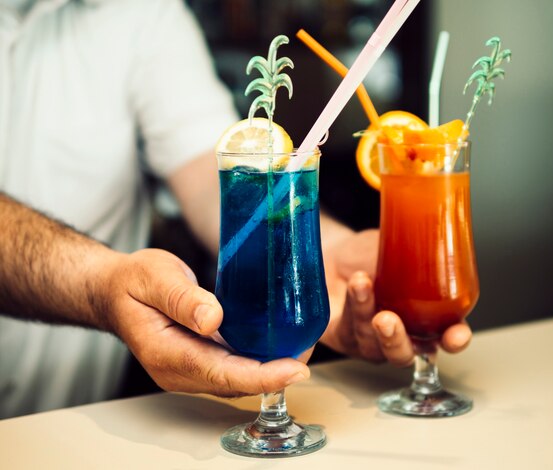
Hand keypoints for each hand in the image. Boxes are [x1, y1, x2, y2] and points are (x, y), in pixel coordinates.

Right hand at [94, 249, 308, 396]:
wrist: (115, 291)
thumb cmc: (132, 282)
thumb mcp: (153, 277)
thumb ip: (181, 298)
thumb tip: (213, 318)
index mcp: (165, 353)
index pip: (220, 373)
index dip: (261, 375)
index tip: (294, 369)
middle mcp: (179, 369)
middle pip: (234, 382)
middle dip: (275, 375)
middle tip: (309, 355)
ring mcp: (189, 368)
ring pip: (237, 378)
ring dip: (271, 370)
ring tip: (303, 350)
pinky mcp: (199, 359)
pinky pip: (233, 367)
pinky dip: (259, 361)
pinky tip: (280, 346)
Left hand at [321, 230, 471, 365]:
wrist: (332, 254)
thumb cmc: (370, 256)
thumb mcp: (398, 247)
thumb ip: (416, 246)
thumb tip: (432, 223)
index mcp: (427, 317)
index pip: (448, 336)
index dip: (455, 339)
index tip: (455, 335)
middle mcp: (401, 334)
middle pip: (405, 354)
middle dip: (398, 341)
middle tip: (388, 319)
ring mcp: (371, 341)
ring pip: (373, 346)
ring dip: (367, 317)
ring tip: (362, 283)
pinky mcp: (343, 339)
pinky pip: (349, 331)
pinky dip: (352, 307)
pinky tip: (355, 285)